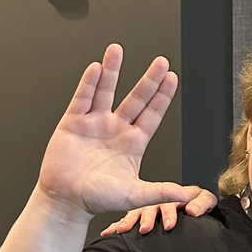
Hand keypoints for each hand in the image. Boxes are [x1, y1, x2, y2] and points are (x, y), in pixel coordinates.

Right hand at [36, 45, 206, 219]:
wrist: (66, 202)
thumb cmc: (98, 199)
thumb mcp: (134, 196)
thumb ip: (159, 192)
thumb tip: (185, 195)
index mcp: (133, 142)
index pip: (152, 114)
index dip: (162, 97)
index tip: (172, 78)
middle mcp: (115, 128)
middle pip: (135, 99)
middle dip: (148, 80)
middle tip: (161, 61)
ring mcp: (94, 123)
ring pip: (105, 91)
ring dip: (112, 71)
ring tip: (117, 49)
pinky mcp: (72, 123)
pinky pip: (82, 99)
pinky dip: (88, 84)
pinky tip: (96, 68)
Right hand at [100, 194, 217, 236]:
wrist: (191, 209)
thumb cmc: (198, 204)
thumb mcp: (205, 201)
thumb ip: (201, 204)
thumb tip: (192, 210)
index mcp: (172, 196)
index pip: (170, 203)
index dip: (169, 214)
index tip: (169, 226)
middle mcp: (156, 202)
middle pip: (149, 208)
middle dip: (146, 219)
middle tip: (145, 229)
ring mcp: (144, 209)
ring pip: (134, 214)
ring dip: (128, 222)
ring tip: (121, 231)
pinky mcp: (137, 218)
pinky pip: (124, 222)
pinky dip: (115, 227)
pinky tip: (107, 233)